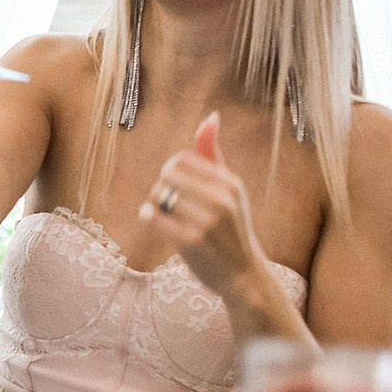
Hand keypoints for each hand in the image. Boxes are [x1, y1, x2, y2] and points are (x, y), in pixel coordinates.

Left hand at [138, 114, 278, 307]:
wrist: (243, 275)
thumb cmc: (233, 229)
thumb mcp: (230, 190)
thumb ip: (213, 155)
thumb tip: (211, 116)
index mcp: (231, 184)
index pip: (182, 160)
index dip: (171, 172)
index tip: (177, 186)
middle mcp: (222, 200)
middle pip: (167, 175)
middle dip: (161, 187)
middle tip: (168, 202)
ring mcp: (207, 222)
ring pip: (158, 196)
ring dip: (155, 205)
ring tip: (165, 215)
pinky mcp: (191, 243)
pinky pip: (153, 217)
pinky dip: (148, 216)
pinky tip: (153, 220)